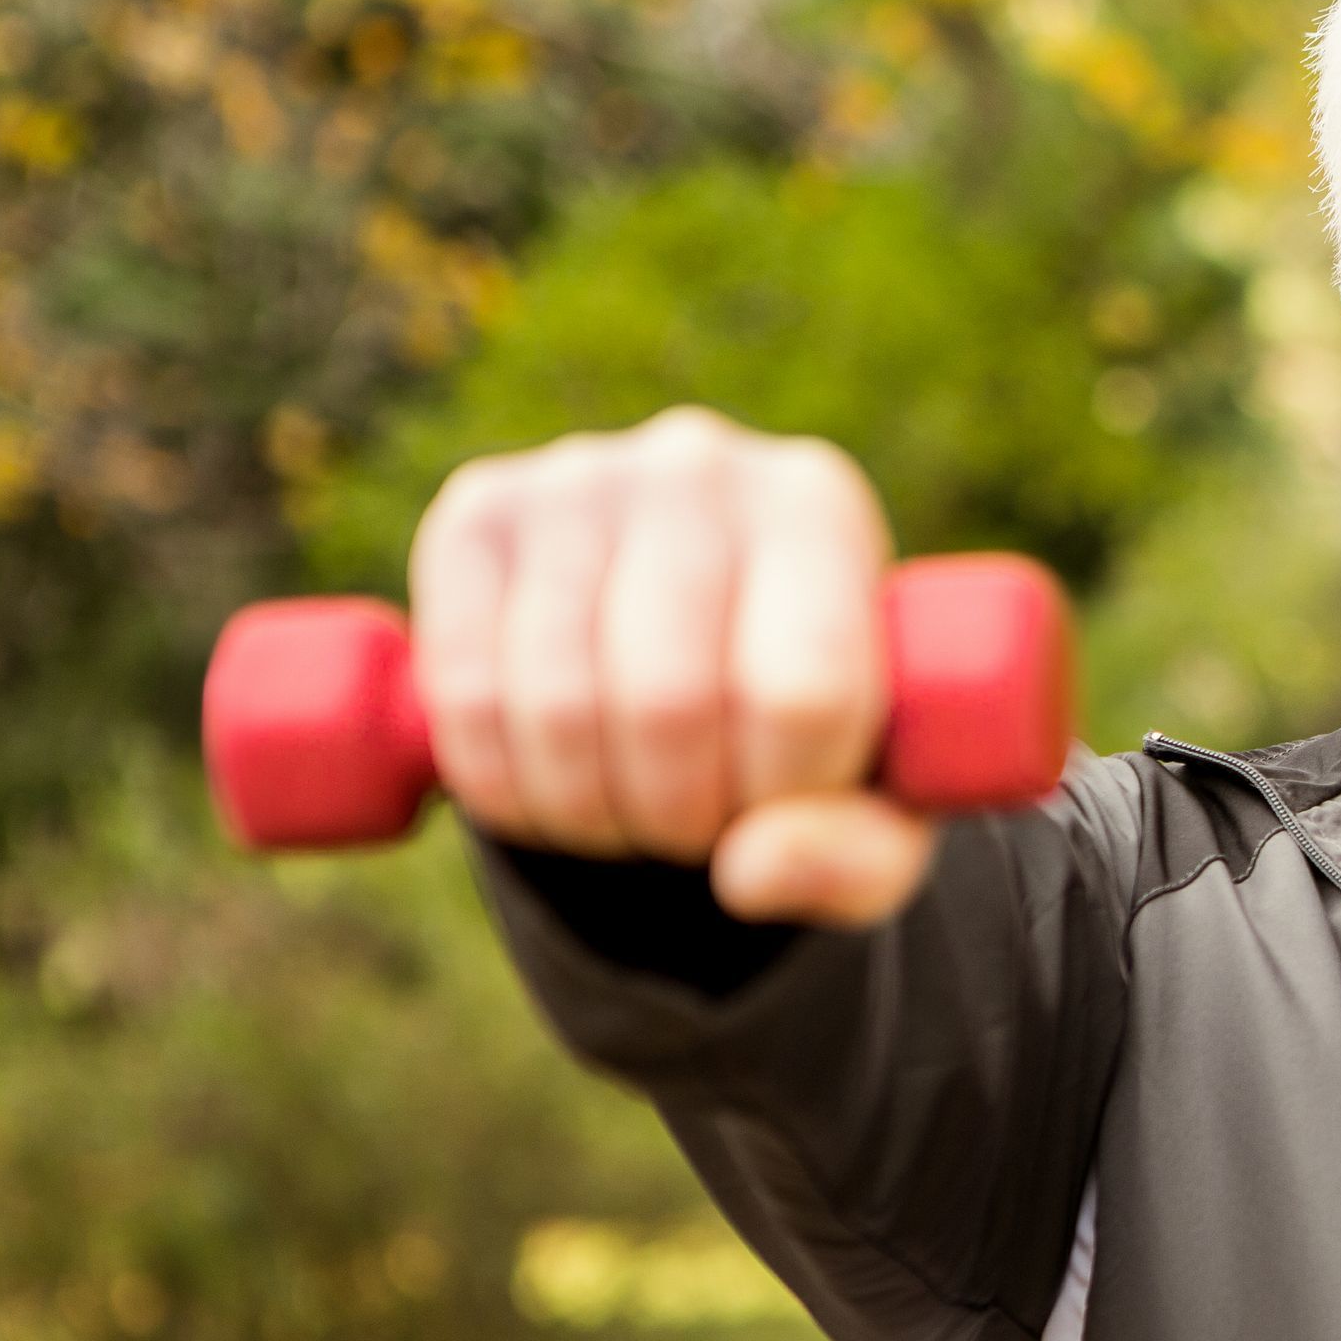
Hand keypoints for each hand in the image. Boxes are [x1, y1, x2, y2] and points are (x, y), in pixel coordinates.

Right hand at [408, 406, 933, 927]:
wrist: (698, 630)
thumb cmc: (809, 723)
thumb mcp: (875, 800)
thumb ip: (857, 857)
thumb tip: (751, 875)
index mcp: (822, 509)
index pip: (801, 695)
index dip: (778, 798)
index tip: (776, 810)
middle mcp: (700, 465)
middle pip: (667, 704)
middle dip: (675, 818)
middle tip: (691, 829)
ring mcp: (575, 477)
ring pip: (558, 706)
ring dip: (586, 812)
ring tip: (628, 810)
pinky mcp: (476, 513)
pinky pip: (465, 692)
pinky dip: (501, 783)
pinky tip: (549, 782)